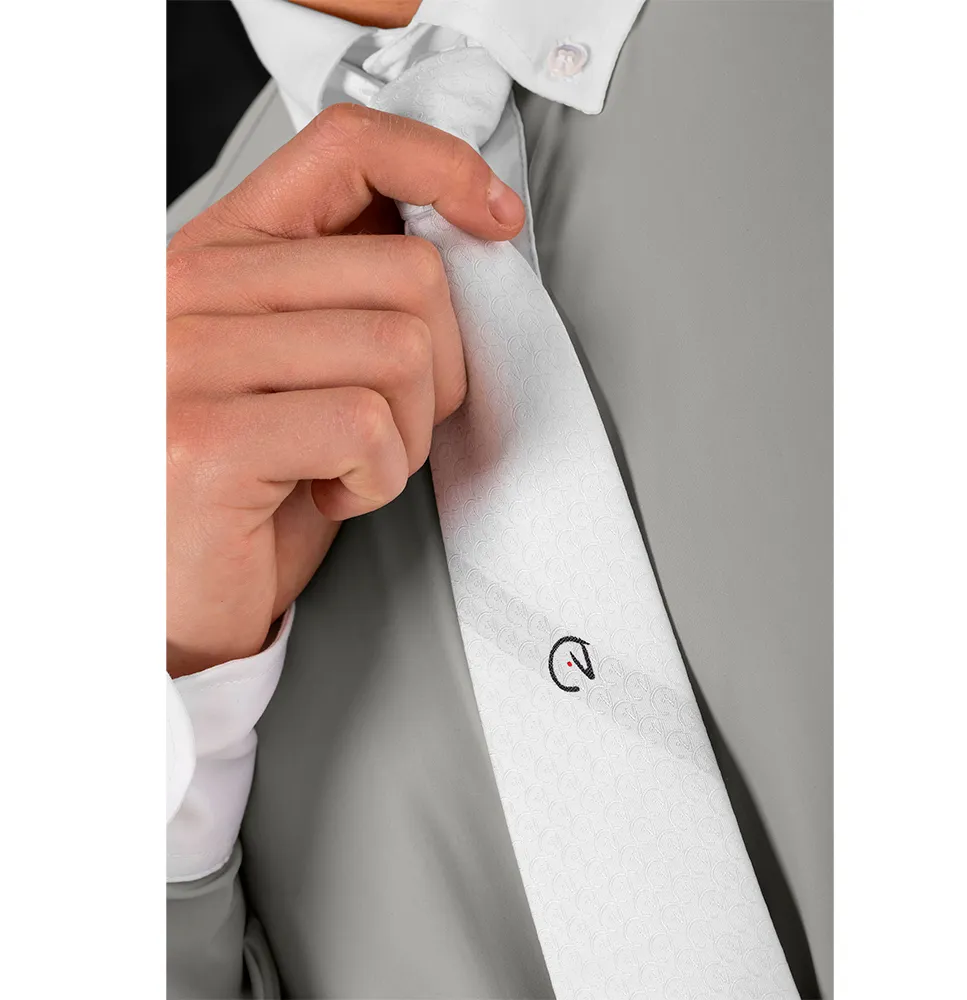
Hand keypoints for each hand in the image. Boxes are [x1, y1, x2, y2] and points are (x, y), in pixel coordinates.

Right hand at [167, 103, 523, 676]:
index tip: (492, 216)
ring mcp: (190, 360)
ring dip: (410, 433)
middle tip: (391, 422)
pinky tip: (330, 495)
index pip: (343, 148)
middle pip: (408, 271)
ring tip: (352, 464)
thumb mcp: (292, 364)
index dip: (442, 167)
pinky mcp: (208, 439)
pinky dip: (379, 479)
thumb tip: (459, 238)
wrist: (168, 597)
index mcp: (220, 254)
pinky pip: (368, 428)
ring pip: (402, 351)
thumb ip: (347, 293)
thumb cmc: (241, 486)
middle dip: (442, 368)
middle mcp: (193, 290)